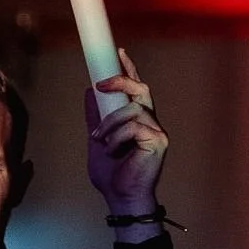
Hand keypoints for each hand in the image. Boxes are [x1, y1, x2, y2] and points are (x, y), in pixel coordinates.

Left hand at [86, 48, 169, 214]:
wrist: (119, 196)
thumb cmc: (112, 173)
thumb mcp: (97, 140)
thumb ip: (95, 117)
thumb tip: (89, 93)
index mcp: (137, 119)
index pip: (136, 88)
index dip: (129, 69)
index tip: (119, 52)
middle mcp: (150, 121)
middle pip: (140, 89)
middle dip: (121, 80)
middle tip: (99, 86)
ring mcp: (156, 130)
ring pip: (132, 109)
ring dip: (110, 123)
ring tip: (101, 141)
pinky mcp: (158, 141)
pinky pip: (135, 126)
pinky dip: (118, 138)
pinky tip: (114, 151)